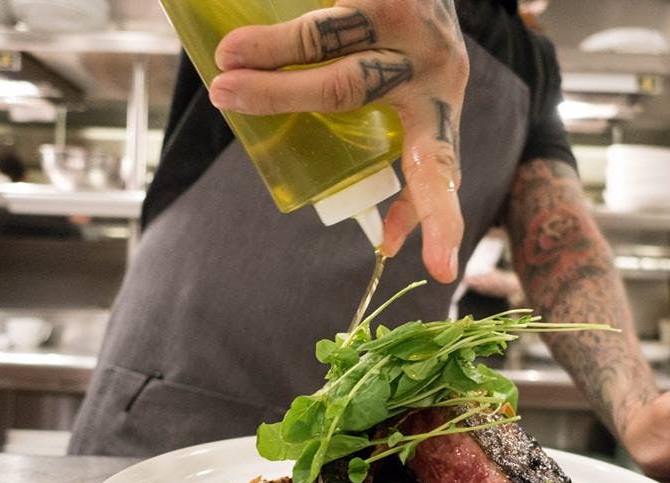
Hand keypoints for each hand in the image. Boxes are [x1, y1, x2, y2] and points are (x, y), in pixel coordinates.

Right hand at [210, 0, 467, 282]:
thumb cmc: (412, 47)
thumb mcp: (418, 100)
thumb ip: (403, 153)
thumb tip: (388, 239)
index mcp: (440, 106)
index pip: (442, 166)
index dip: (438, 218)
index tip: (440, 269)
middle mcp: (431, 65)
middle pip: (348, 89)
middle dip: (280, 93)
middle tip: (226, 95)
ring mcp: (411, 22)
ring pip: (329, 39)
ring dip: (271, 49)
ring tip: (226, 56)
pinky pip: (329, 8)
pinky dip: (281, 23)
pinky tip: (249, 31)